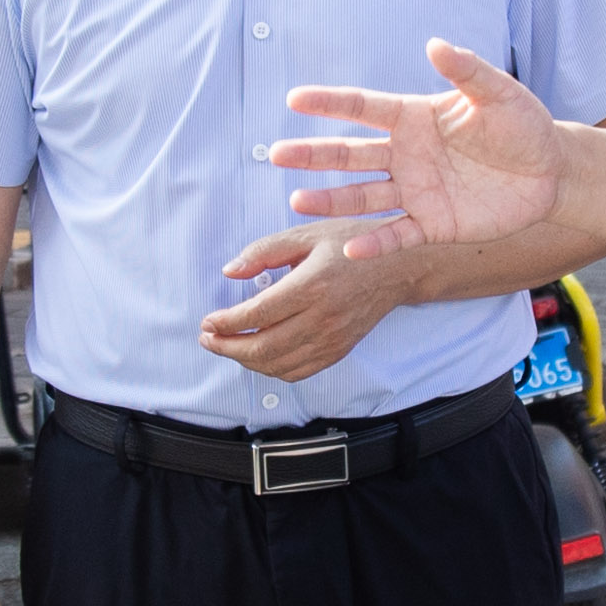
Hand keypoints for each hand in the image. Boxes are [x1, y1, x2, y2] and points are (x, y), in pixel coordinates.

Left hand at [198, 216, 415, 381]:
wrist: (398, 267)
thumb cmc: (351, 245)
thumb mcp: (306, 234)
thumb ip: (264, 251)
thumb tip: (230, 272)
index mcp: (312, 285)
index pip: (257, 315)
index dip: (225, 323)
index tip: (207, 321)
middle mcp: (323, 317)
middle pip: (263, 347)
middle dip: (227, 347)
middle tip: (207, 339)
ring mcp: (333, 339)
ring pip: (278, 365)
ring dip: (245, 361)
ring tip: (226, 346)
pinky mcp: (338, 351)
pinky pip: (297, 372)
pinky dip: (271, 370)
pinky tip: (257, 356)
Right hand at [269, 39, 564, 256]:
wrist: (551, 174)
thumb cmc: (525, 126)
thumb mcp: (500, 94)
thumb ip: (468, 71)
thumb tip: (435, 44)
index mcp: (415, 118)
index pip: (364, 107)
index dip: (330, 102)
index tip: (294, 98)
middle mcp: (406, 155)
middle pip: (351, 155)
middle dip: (314, 155)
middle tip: (276, 154)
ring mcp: (416, 191)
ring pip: (363, 196)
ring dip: (331, 200)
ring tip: (297, 202)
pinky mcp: (433, 225)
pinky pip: (397, 235)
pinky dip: (375, 244)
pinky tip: (350, 250)